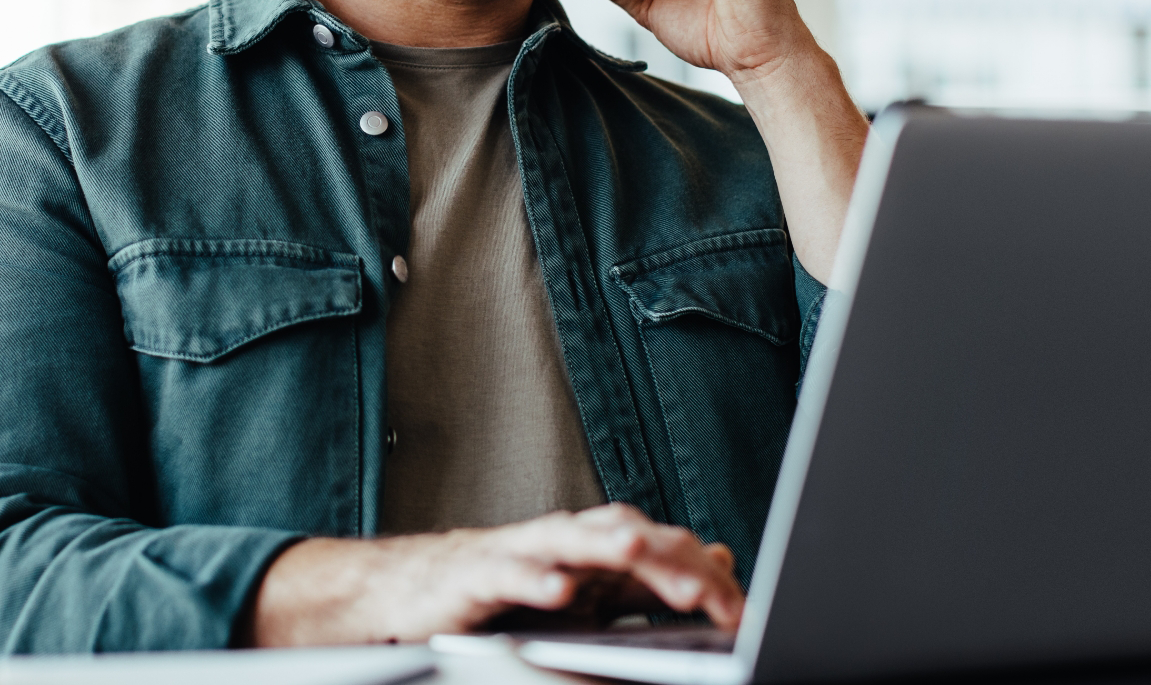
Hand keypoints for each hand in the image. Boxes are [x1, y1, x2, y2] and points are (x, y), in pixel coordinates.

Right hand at [242, 504, 745, 646]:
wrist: (410, 592)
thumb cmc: (501, 592)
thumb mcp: (588, 594)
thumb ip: (649, 580)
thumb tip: (717, 558)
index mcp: (595, 549)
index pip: (662, 551)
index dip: (702, 578)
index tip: (739, 613)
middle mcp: (563, 541)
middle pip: (625, 537)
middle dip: (668, 562)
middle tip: (711, 593)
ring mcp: (519, 554)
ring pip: (569, 541)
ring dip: (606, 546)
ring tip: (639, 556)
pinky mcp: (475, 575)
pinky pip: (507, 574)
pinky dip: (533, 580)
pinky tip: (558, 593)